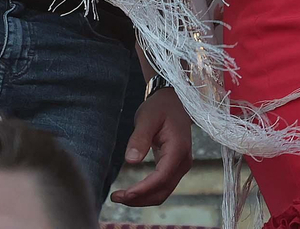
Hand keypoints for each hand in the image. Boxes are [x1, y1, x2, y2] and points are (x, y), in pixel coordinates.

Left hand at [109, 87, 192, 206]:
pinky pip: (162, 186)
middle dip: (140, 198)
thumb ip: (140, 138)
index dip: (143, 189)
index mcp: (178, 148)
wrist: (174, 101)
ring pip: (163, 192)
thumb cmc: (160, 107)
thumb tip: (131, 160)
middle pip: (163, 190)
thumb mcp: (147, 118)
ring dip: (142, 199)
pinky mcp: (174, 167)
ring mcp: (180, 165)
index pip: (162, 177)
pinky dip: (146, 193)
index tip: (124, 193)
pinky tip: (131, 191)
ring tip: (119, 196)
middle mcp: (183, 160)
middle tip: (115, 196)